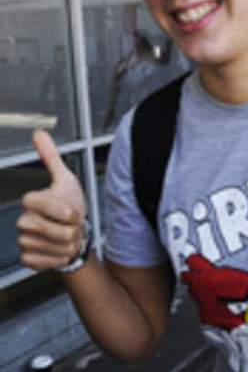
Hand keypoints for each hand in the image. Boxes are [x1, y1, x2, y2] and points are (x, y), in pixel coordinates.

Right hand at [17, 130, 87, 270]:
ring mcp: (23, 241)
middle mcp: (23, 221)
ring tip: (68, 238)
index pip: (38, 203)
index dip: (61, 210)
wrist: (76, 236)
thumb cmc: (71, 207)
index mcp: (31, 201)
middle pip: (49, 229)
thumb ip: (51, 157)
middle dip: (70, 230)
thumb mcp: (66, 180)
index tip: (72, 212)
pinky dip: (60, 258)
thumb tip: (38, 133)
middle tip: (72, 226)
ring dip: (68, 244)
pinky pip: (45, 262)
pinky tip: (61, 251)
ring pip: (51, 246)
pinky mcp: (27, 259)